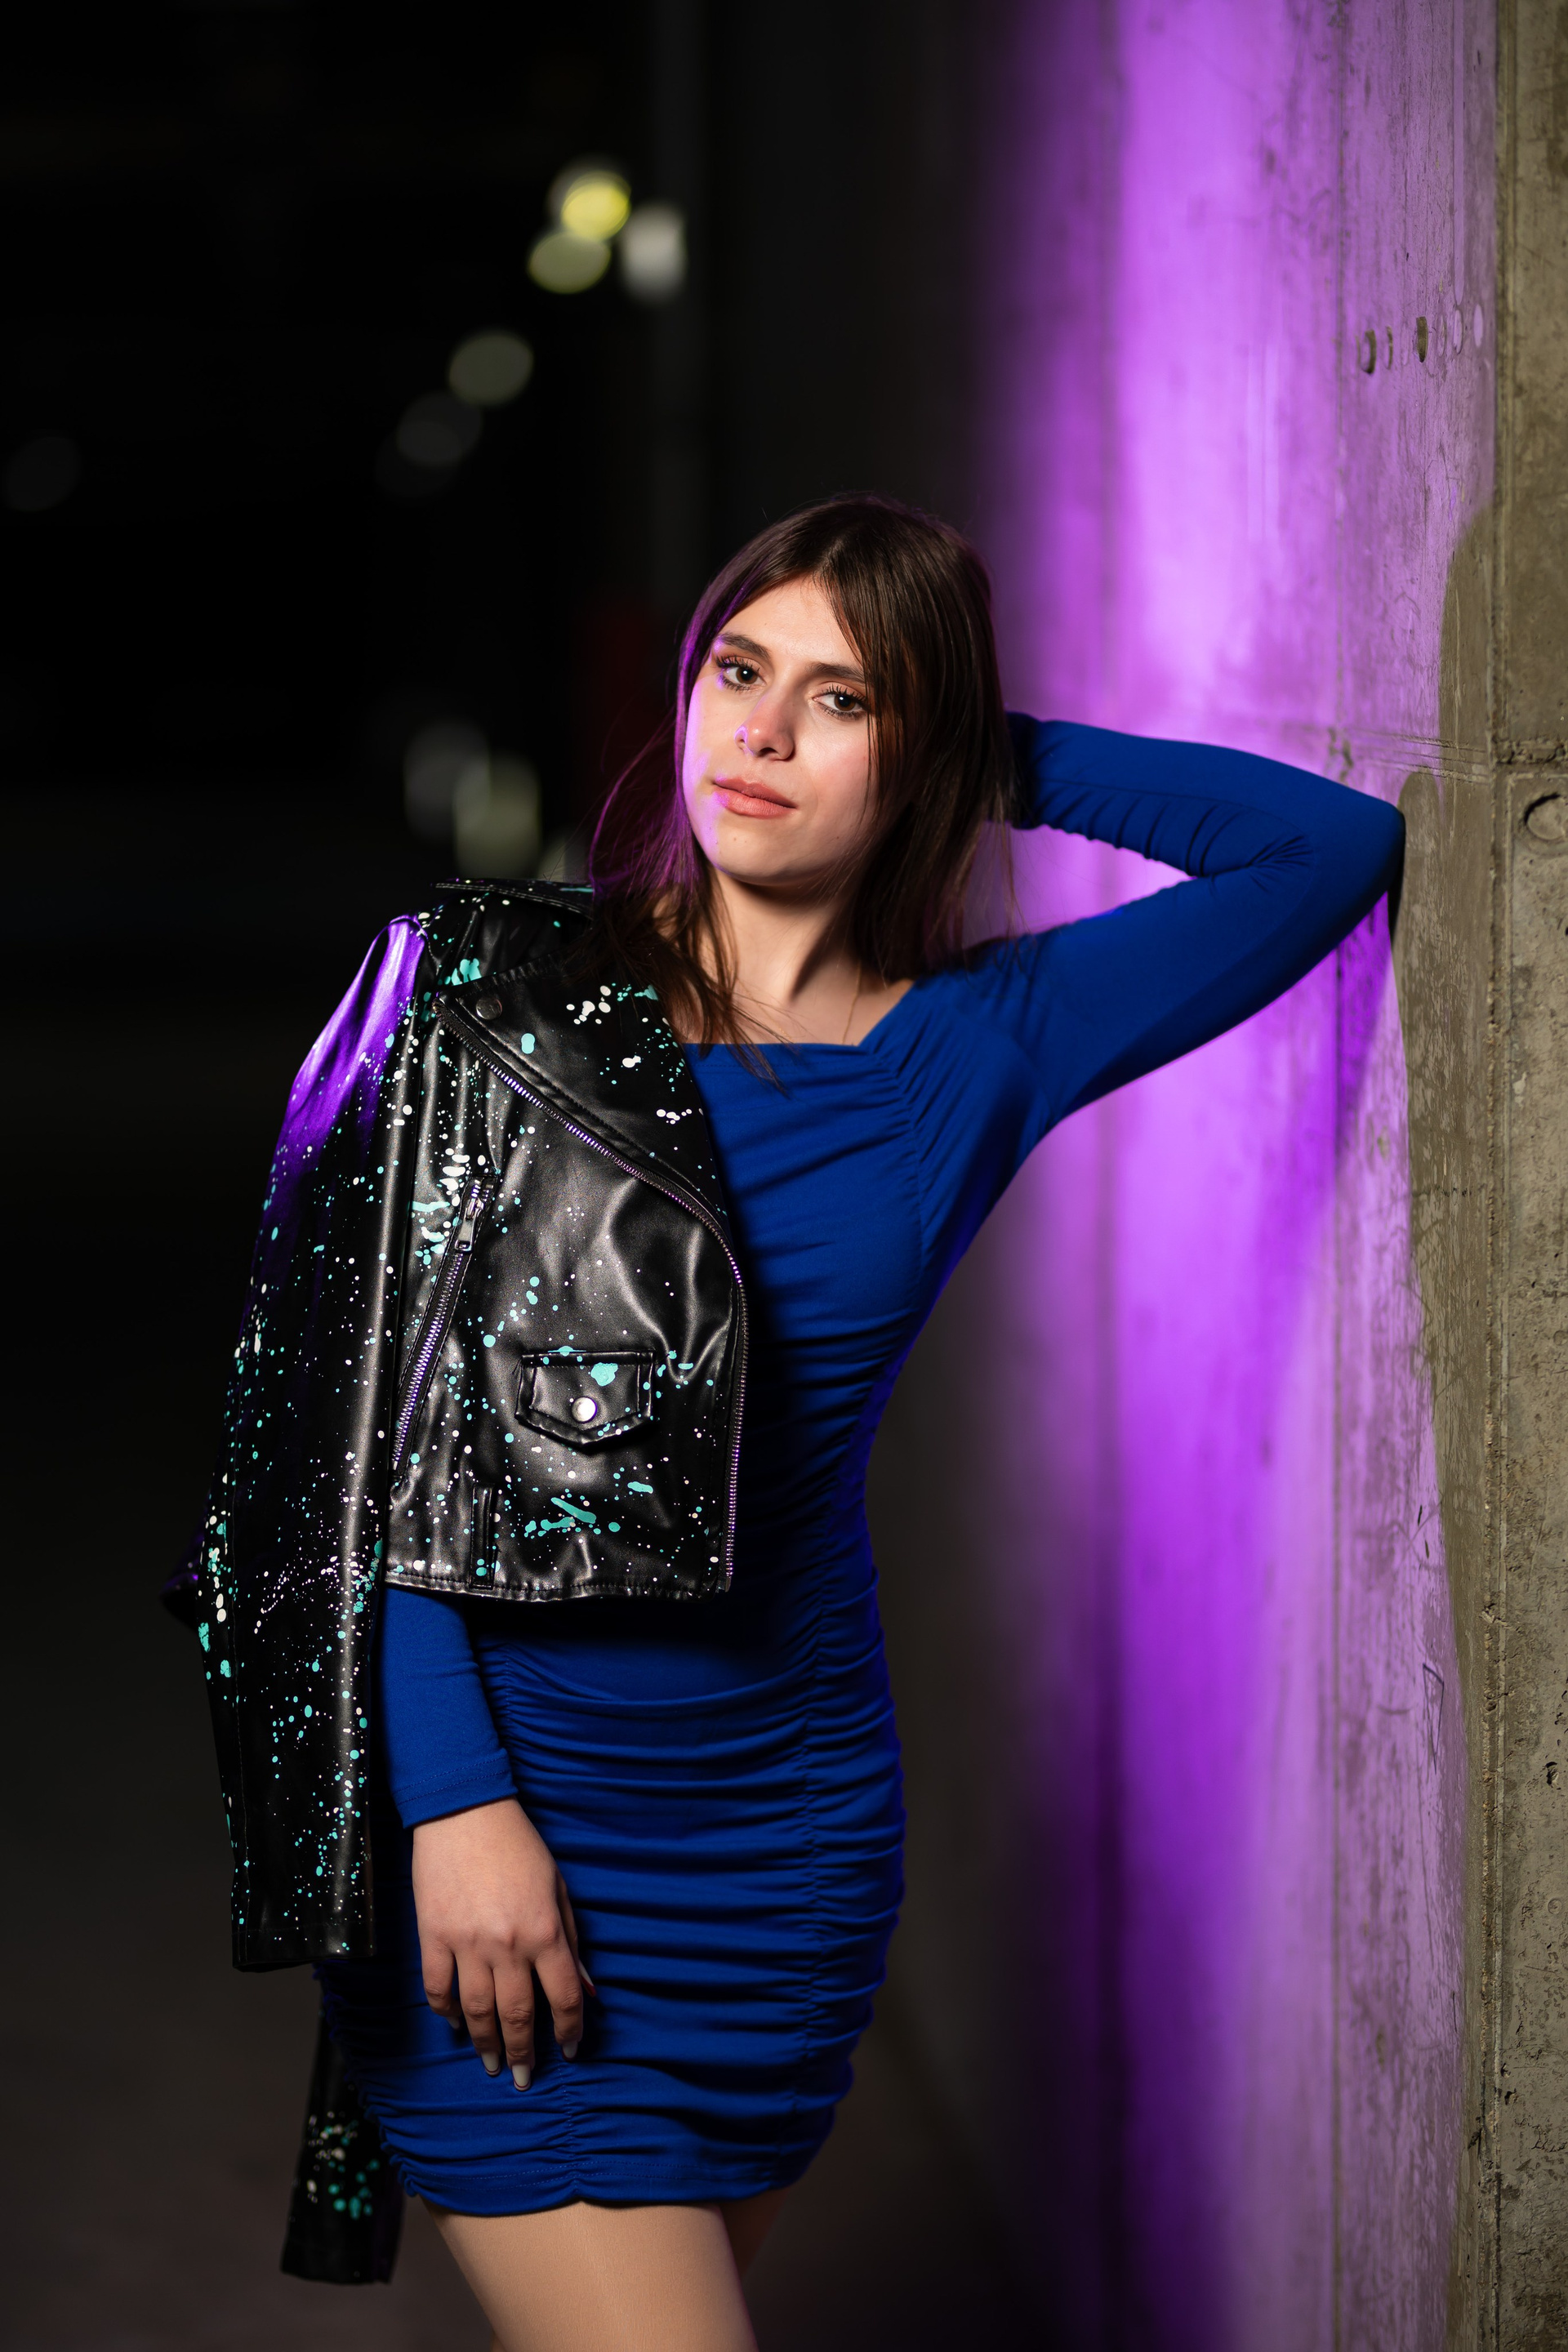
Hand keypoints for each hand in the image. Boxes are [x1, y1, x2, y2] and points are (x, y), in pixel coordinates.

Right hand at [410, 1797, 592, 2090]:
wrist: (465, 1813)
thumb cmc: (520, 1848)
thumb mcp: (559, 1890)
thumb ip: (572, 1941)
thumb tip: (587, 1990)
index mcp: (545, 1932)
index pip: (564, 1997)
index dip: (571, 2030)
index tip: (571, 2050)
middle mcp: (508, 1945)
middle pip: (518, 2014)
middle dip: (524, 2052)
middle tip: (524, 2077)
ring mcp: (467, 1943)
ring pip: (477, 2011)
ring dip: (486, 2044)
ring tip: (493, 2065)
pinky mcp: (433, 1936)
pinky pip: (437, 1988)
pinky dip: (446, 2012)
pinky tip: (456, 2026)